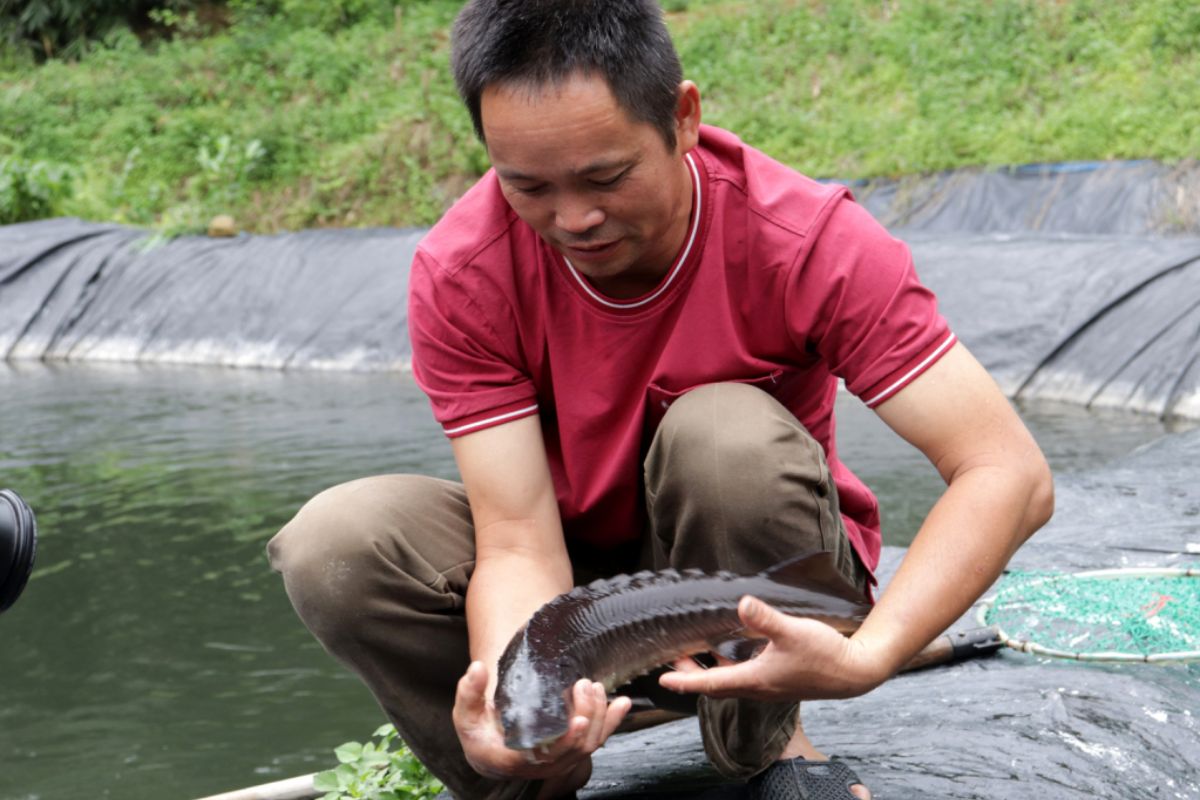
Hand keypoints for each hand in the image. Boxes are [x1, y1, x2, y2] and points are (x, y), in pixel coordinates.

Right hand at [452, 661, 631, 786]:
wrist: (491, 750)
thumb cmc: (478, 732)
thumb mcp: (466, 715)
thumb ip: (468, 693)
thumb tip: (476, 669)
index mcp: (517, 759)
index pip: (548, 755)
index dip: (567, 740)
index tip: (579, 720)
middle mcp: (544, 765)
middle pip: (576, 747)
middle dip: (587, 715)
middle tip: (584, 686)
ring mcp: (562, 759)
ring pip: (591, 743)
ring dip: (600, 716)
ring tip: (596, 687)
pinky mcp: (573, 749)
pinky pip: (598, 738)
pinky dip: (612, 720)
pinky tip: (622, 702)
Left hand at [657, 595, 890, 701]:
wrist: (854, 672)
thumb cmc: (824, 655)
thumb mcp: (792, 631)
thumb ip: (765, 619)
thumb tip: (742, 604)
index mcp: (755, 679)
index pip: (710, 683)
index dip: (685, 681)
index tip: (662, 681)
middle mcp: (758, 687)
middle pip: (715, 684)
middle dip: (691, 675)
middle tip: (673, 660)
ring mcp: (768, 685)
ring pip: (729, 680)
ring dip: (709, 670)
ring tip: (693, 654)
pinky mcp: (777, 680)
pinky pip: (744, 676)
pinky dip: (729, 666)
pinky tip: (730, 648)